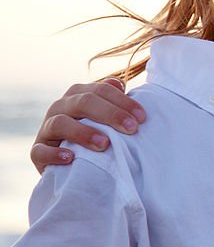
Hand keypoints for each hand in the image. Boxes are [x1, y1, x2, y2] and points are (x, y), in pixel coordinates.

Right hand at [30, 78, 146, 172]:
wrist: (73, 163)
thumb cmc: (96, 133)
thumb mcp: (106, 117)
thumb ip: (114, 101)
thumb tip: (119, 84)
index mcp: (79, 95)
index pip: (101, 90)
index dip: (123, 101)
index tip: (142, 117)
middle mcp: (61, 107)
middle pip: (83, 102)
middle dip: (110, 114)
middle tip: (132, 128)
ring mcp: (46, 129)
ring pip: (60, 123)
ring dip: (83, 132)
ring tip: (104, 144)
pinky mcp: (37, 152)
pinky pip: (40, 151)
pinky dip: (54, 154)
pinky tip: (70, 158)